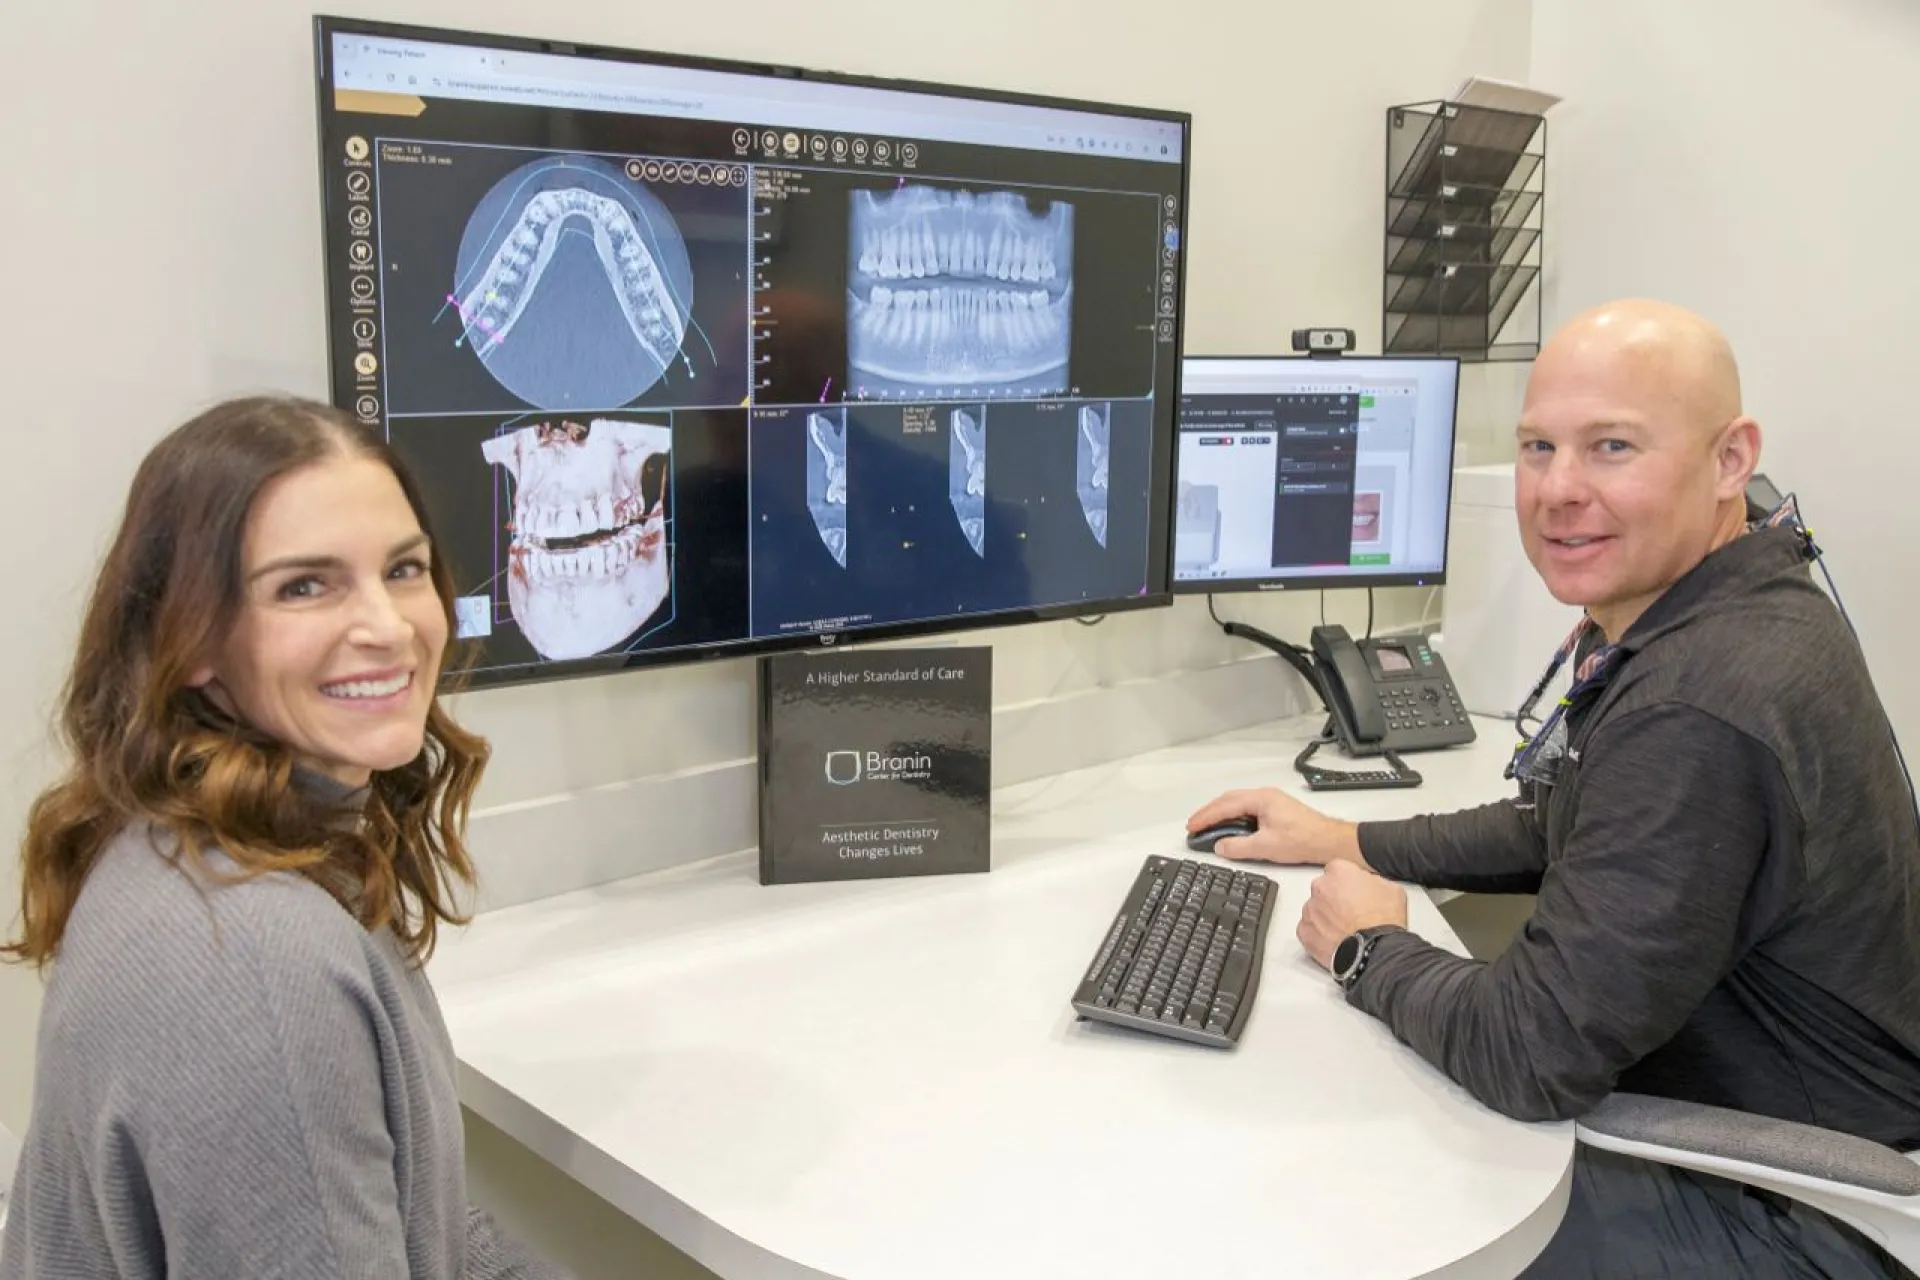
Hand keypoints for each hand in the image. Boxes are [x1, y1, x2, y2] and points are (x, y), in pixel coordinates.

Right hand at [1185, 787, 1363, 866]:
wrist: (1329, 841)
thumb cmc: (1303, 840)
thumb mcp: (1265, 846)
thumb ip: (1238, 846)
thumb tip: (1219, 846)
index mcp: (1261, 799)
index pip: (1225, 806)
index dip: (1206, 817)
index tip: (1192, 826)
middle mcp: (1265, 795)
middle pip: (1229, 800)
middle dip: (1209, 813)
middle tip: (1194, 826)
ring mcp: (1271, 801)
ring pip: (1238, 803)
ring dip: (1221, 814)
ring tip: (1207, 826)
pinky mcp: (1276, 810)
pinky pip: (1248, 809)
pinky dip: (1233, 816)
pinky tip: (1230, 827)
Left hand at [1296, 860, 1408, 968]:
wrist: (1375, 950)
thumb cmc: (1383, 921)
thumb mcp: (1391, 888)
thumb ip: (1372, 880)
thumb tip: (1369, 885)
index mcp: (1339, 872)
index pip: (1338, 870)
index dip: (1348, 882)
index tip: (1354, 892)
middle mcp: (1320, 888)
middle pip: (1324, 889)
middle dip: (1335, 898)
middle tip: (1351, 913)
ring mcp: (1310, 910)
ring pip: (1315, 909)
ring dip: (1326, 916)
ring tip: (1345, 929)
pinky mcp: (1305, 932)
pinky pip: (1309, 929)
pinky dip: (1319, 933)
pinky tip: (1335, 939)